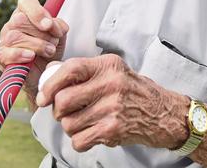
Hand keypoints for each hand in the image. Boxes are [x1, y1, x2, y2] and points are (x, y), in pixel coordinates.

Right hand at [0, 0, 68, 95]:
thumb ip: (58, 26)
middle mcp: (13, 24)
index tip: (49, 25)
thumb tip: (53, 25)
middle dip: (41, 33)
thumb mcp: (59, 35)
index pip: (26, 2)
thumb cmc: (49, 49)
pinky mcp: (1, 56)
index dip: (37, 12)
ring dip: (37, 45)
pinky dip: (19, 55)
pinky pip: (4, 53)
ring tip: (49, 51)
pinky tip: (31, 57)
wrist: (45, 73)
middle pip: (20, 20)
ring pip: (15, 36)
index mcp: (26, 13)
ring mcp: (4, 40)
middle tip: (53, 42)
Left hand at [36, 54, 187, 151]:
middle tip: (66, 112)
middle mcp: (111, 83)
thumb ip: (85, 71)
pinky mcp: (113, 129)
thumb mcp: (114, 71)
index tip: (42, 97)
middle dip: (58, 110)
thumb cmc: (135, 92)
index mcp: (108, 65)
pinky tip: (92, 133)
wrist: (164, 113)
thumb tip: (50, 73)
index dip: (50, 84)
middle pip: (64, 99)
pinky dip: (80, 141)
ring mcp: (113, 107)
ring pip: (69, 123)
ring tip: (85, 123)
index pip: (71, 69)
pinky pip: (79, 140)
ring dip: (70, 127)